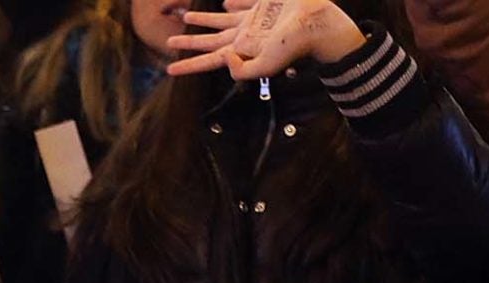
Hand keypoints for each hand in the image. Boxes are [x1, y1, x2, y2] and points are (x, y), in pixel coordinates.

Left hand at [168, 0, 365, 79]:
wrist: (319, 22)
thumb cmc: (295, 45)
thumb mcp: (267, 65)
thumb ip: (242, 69)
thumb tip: (223, 58)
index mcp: (241, 50)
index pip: (209, 61)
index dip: (188, 65)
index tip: (168, 70)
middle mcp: (244, 36)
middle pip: (209, 40)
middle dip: (189, 42)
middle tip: (169, 43)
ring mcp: (254, 19)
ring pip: (221, 18)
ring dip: (204, 18)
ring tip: (186, 16)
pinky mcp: (265, 3)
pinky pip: (243, 0)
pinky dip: (233, 0)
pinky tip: (224, 0)